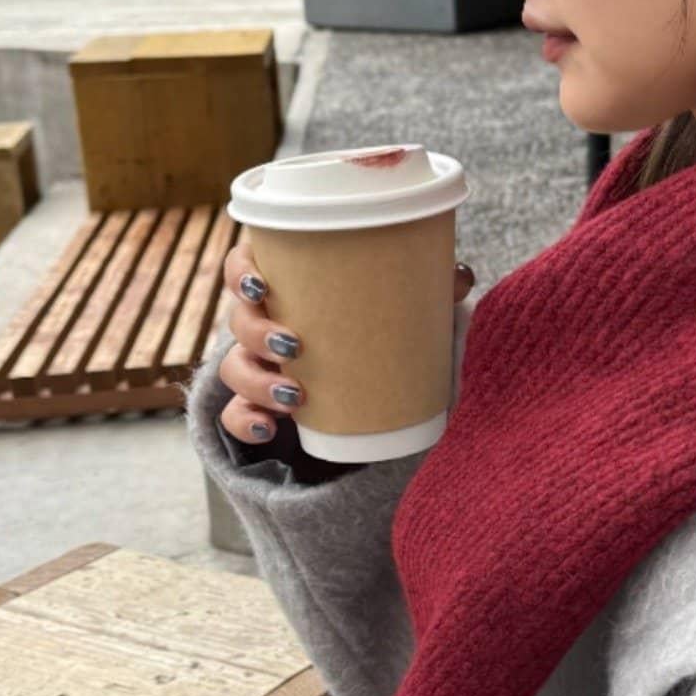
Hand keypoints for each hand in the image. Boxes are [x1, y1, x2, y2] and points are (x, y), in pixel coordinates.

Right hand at [216, 238, 477, 447]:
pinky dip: (246, 422)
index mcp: (289, 292)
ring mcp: (257, 370)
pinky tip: (269, 428)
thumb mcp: (406, 318)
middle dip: (257, 330)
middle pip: (238, 320)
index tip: (262, 283)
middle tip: (294, 343)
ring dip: (258, 380)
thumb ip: (431, 294)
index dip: (241, 271)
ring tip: (295, 394)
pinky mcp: (259, 410)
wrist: (366, 405)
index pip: (244, 268)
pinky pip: (234, 417)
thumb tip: (461, 275)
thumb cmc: (378, 340)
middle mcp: (265, 327)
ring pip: (234, 369)